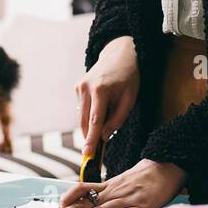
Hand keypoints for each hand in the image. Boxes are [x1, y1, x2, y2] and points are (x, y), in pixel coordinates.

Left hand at [40, 159, 185, 207]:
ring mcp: (126, 198)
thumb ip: (114, 195)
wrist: (168, 166)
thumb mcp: (127, 184)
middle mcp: (113, 192)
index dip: (67, 201)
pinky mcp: (140, 205)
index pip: (82, 192)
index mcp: (109, 187)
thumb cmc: (148, 177)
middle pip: (84, 203)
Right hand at [75, 35, 139, 159]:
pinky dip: (90, 113)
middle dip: (90, 136)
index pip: (95, 121)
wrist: (119, 54)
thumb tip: (105, 136)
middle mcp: (86, 88)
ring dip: (92, 124)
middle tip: (97, 150)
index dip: (91, 139)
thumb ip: (118, 119)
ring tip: (108, 113)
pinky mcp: (77, 87)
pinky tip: (102, 104)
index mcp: (101, 90)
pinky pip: (82, 108)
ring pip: (82, 117)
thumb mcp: (130, 98)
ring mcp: (79, 87)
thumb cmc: (128, 77)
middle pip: (84, 121)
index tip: (87, 154)